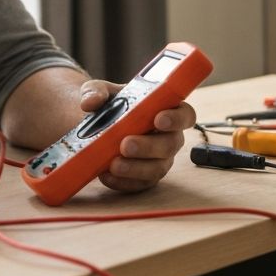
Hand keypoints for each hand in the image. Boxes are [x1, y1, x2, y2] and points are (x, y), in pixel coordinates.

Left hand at [77, 80, 196, 193]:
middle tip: (126, 145)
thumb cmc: (107, 105)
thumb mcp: (99, 91)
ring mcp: (158, 159)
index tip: (159, 119)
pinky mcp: (145, 177)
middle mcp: (168, 137)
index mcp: (164, 110)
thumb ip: (95, 91)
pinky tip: (106, 175)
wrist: (93, 127)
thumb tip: (90, 102)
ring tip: (114, 164)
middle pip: (170, 144)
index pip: (185, 114)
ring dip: (136, 168)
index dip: (176, 118)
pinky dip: (122, 181)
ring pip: (157, 168)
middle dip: (148, 146)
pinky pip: (139, 184)